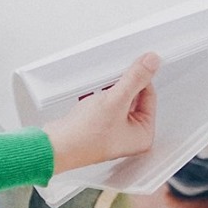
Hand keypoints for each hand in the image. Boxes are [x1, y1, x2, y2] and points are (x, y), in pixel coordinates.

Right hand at [46, 53, 159, 173]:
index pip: (150, 96)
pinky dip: (98, 99)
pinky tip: (90, 98)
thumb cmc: (84, 135)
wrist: (56, 145)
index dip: (139, 80)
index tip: (131, 67)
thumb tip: (152, 62)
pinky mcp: (99, 128)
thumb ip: (135, 79)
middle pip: (134, 98)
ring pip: (118, 100)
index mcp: (143, 135)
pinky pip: (105, 106)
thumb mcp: (115, 100)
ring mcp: (114, 133)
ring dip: (108, 91)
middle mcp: (130, 136)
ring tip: (98, 95)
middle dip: (121, 86)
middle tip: (110, 84)